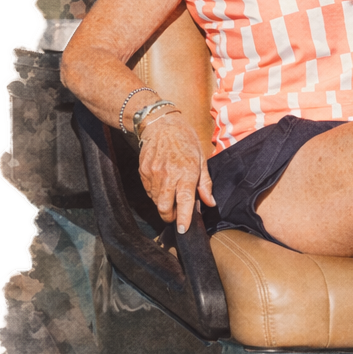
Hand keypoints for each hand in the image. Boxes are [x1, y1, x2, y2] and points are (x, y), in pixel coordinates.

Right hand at [137, 112, 214, 234]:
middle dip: (170, 216)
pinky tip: (162, 184)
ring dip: (163, 204)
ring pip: (155, 201)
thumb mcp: (201, 158)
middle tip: (176, 215)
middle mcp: (168, 175)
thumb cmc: (185, 139)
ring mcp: (153, 174)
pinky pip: (148, 191)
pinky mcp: (143, 172)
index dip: (183, 218)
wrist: (161, 124)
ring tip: (171, 194)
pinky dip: (155, 193)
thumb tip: (210, 203)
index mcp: (186, 173)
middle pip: (164, 207)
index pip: (183, 201)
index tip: (183, 229)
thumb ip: (205, 183)